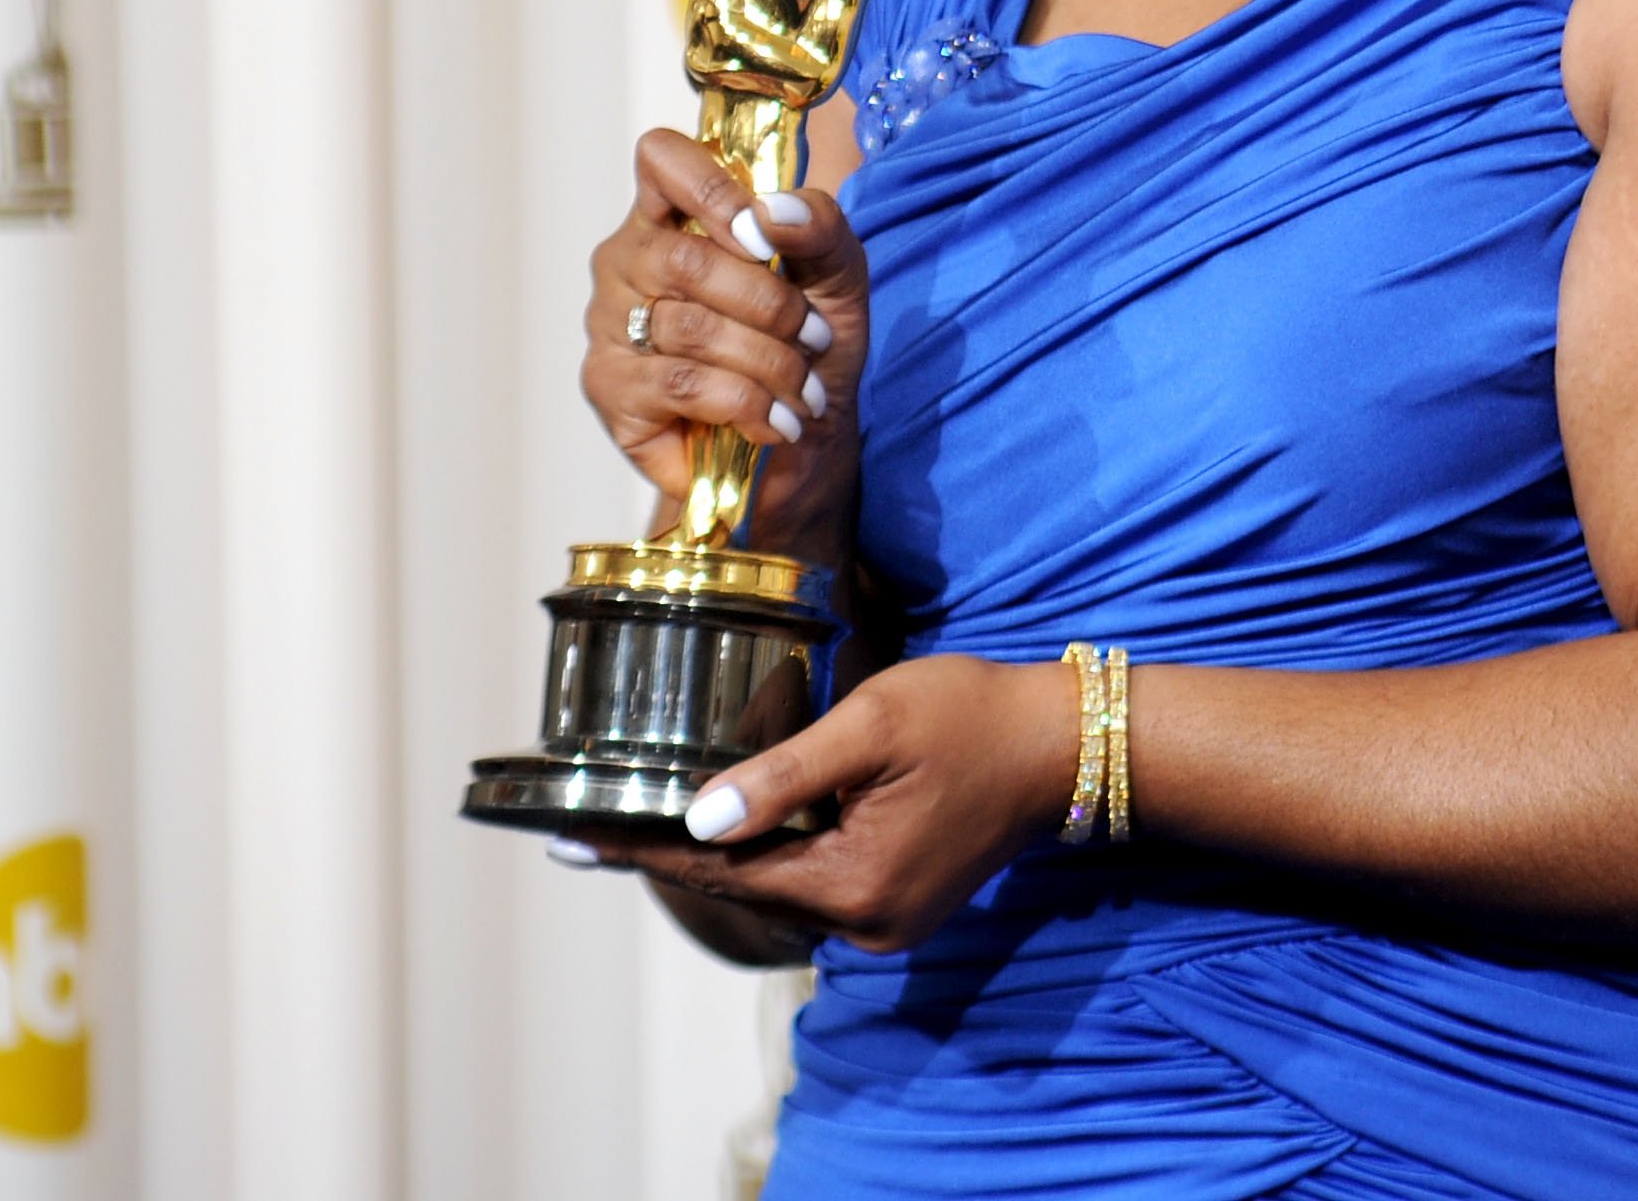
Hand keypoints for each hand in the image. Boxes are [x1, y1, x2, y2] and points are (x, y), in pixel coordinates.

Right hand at [580, 128, 869, 553]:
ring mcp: (610, 324)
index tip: (761, 238)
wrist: (804, 440)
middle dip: (769, 305)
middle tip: (814, 338)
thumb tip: (770, 211)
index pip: (662, 159)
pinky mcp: (610, 389)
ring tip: (802, 390)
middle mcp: (629, 261)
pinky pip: (680, 384)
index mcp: (676, 214)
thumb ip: (819, 225)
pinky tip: (773, 421)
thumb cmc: (810, 345)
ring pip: (687, 327)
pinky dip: (745, 403)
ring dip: (767, 362)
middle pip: (684, 258)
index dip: (711, 188)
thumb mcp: (839, 275)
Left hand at [580, 654, 1082, 952]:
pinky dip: (772, 857)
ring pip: (778, 890)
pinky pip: (815, 885)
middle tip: (591, 830)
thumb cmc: (970, 715)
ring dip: (722, 855)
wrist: (1062, 743)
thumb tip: (700, 818)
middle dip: (671, 853)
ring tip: (644, 824)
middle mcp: (865, 923)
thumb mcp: (872, 726)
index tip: (575, 842)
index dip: (644, 852)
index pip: (722, 871)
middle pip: (744, 889)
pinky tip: (735, 826)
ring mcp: (885, 922)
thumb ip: (785, 776)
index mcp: (853, 884)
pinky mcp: (900, 905)